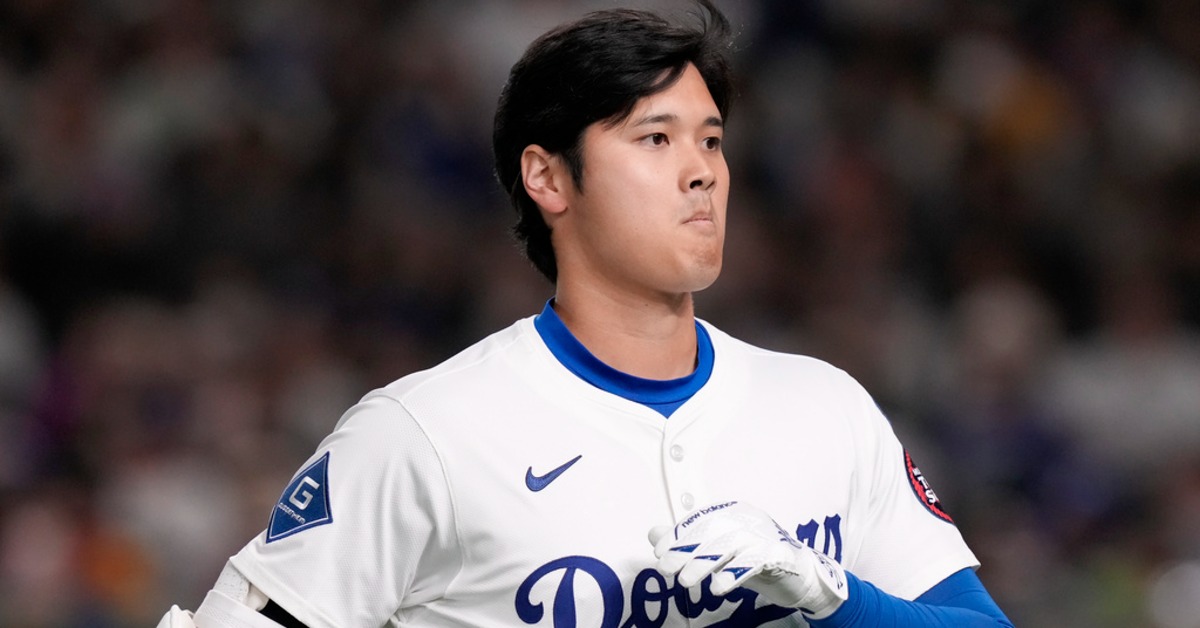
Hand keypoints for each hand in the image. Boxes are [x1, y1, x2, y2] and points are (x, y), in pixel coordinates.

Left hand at [649, 501, 848, 619]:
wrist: (800, 575)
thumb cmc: (755, 561)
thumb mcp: (717, 552)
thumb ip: (687, 542)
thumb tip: (653, 535)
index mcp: (732, 513)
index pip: (699, 520)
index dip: (677, 535)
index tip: (659, 552)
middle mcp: (747, 519)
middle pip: (711, 531)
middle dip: (685, 550)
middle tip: (666, 568)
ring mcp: (765, 535)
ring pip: (730, 545)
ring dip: (704, 563)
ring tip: (686, 581)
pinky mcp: (779, 554)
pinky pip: (754, 560)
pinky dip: (734, 573)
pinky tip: (719, 587)